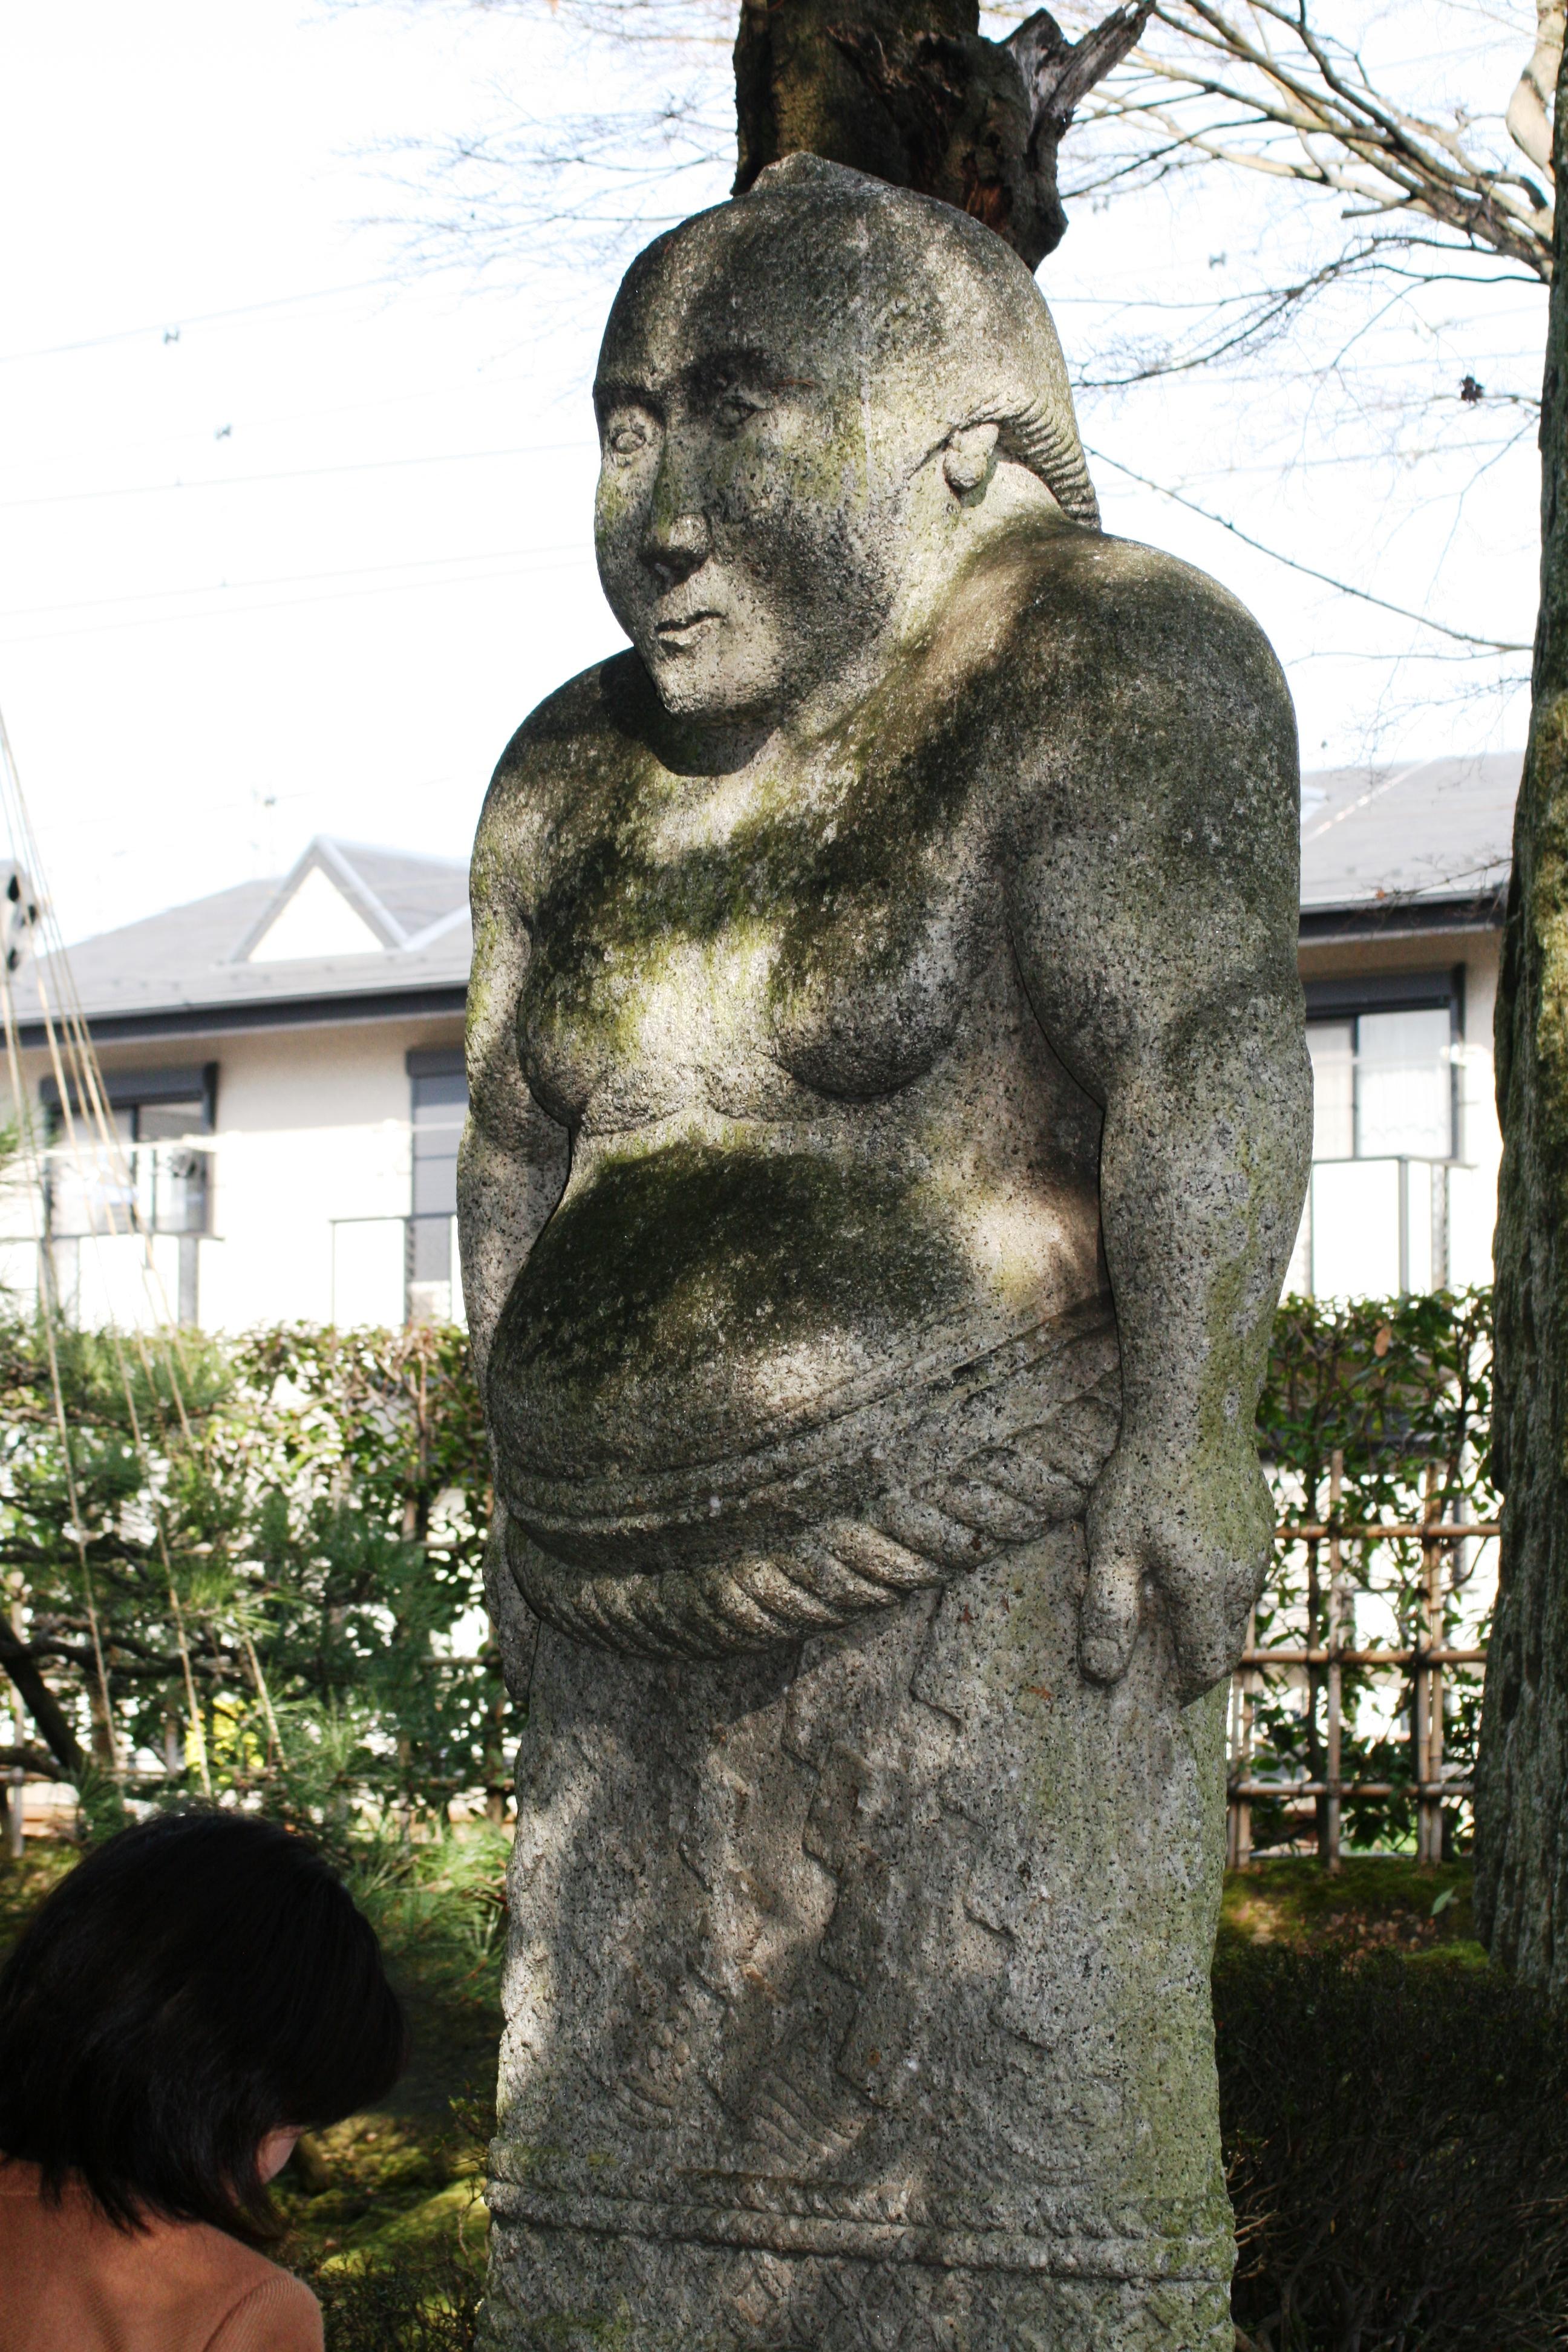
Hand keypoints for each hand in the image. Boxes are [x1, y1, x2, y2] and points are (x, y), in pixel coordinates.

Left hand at [1078, 1428, 1273, 1702]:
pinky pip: (1239, 1566)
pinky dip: (1214, 1579)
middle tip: (1155, 1656)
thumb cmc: (1145, 1478)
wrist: (1194, 1409)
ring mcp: (1258, 1546)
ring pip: (1233, 1602)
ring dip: (1202, 1614)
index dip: (1180, 1687)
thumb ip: (1109, 1613)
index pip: (1206, 1666)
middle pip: (1224, 1639)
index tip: (1153, 1690)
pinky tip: (1181, 1556)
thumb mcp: (1112, 1547)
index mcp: (1211, 1593)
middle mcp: (1246, 1577)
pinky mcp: (1259, 1518)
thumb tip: (1103, 1674)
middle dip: (1192, 1656)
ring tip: (1162, 1604)